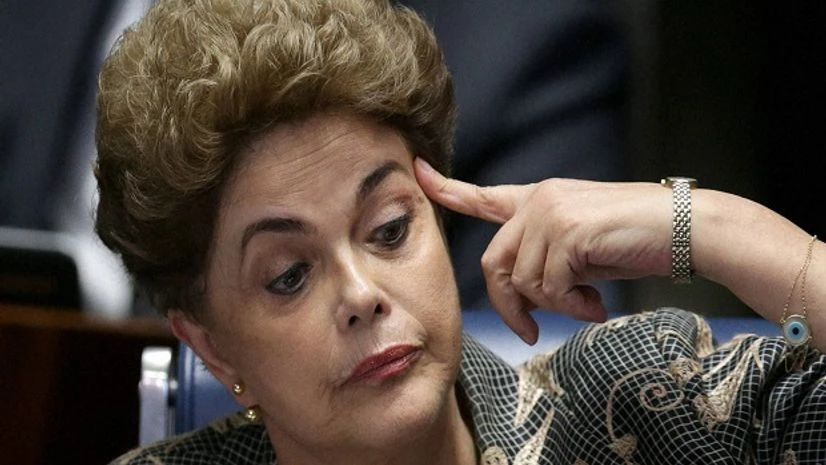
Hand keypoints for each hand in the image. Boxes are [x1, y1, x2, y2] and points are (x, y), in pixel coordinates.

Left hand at [414, 158, 672, 343]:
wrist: (686, 229)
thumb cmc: (636, 241)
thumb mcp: (579, 250)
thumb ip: (544, 262)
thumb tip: (523, 299)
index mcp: (538, 200)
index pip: (485, 197)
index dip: (448, 189)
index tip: (418, 173)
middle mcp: (538, 200)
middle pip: (494, 264)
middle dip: (511, 307)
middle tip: (534, 333)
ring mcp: (550, 212)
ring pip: (524, 282)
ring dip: (555, 308)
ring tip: (589, 305)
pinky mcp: (566, 229)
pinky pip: (549, 287)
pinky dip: (571, 307)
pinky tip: (597, 303)